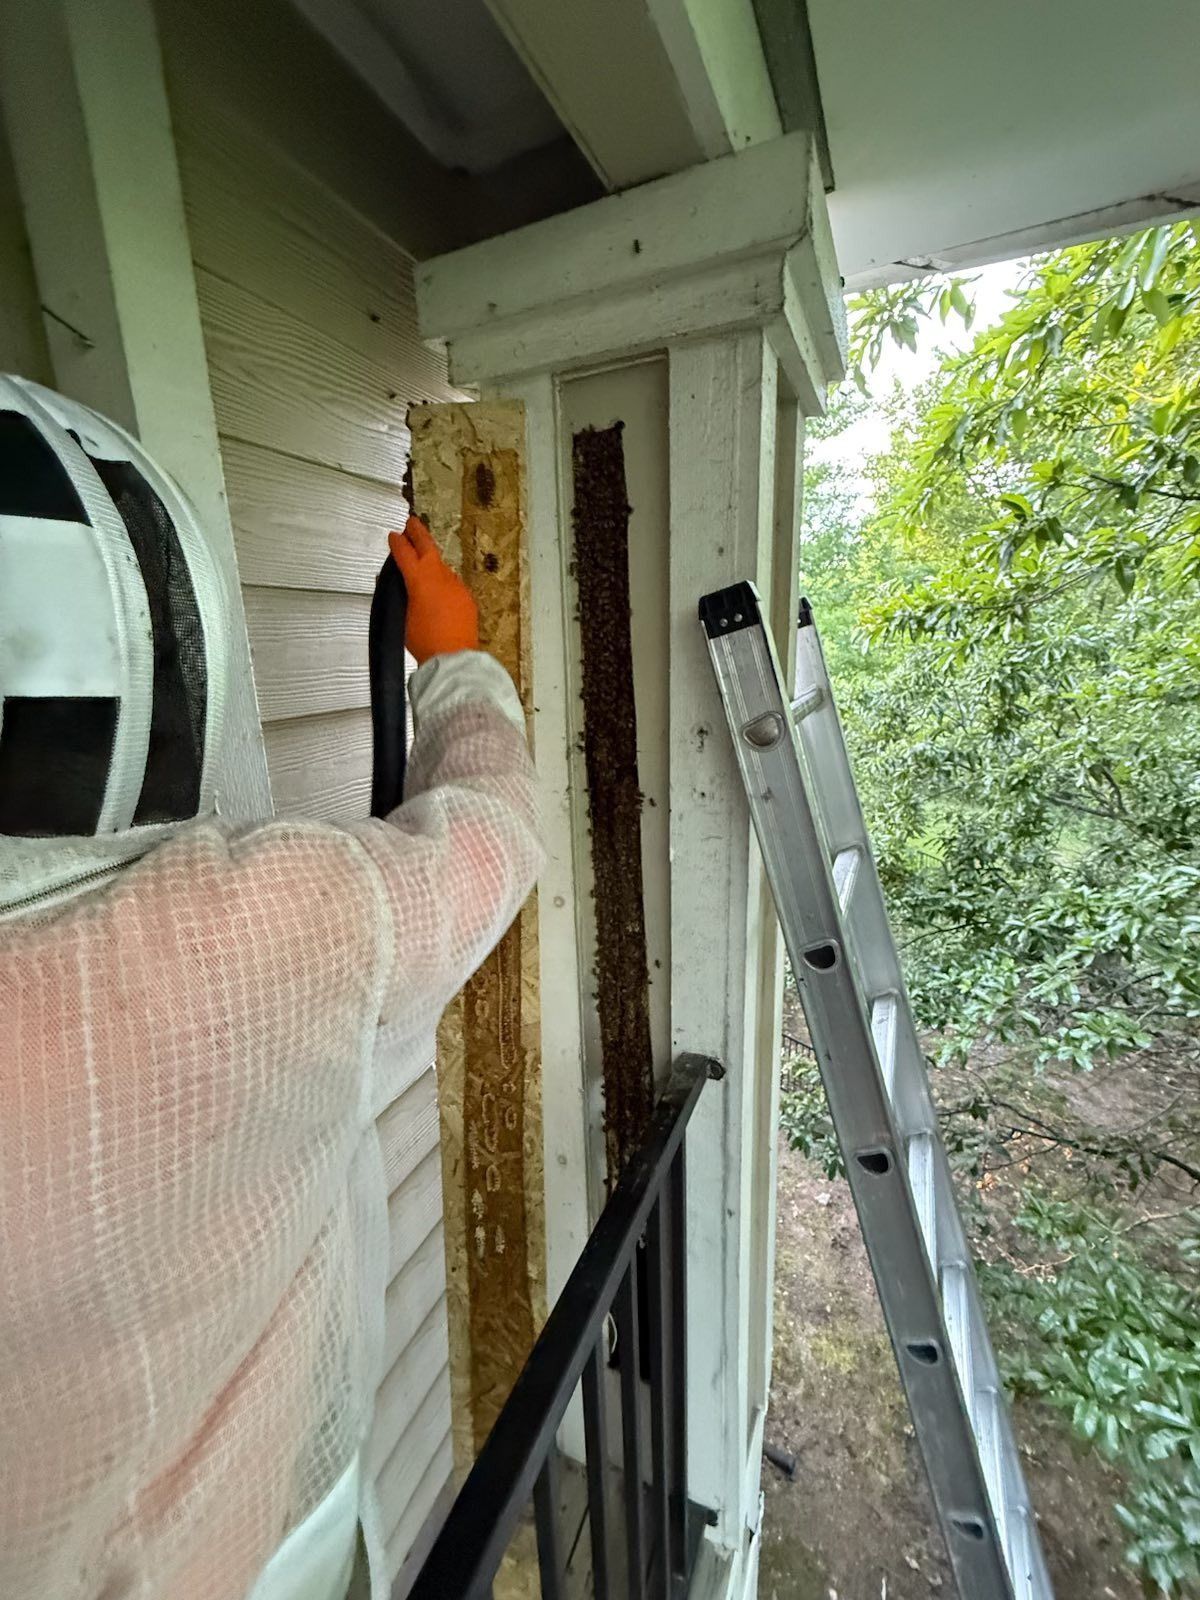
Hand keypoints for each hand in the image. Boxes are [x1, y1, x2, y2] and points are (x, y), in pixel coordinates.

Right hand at [388, 516, 478, 663]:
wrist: (454, 658)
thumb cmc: (425, 641)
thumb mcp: (403, 618)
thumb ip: (399, 596)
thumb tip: (394, 582)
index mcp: (420, 580)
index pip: (405, 554)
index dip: (397, 544)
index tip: (394, 535)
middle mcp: (441, 578)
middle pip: (428, 548)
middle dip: (418, 534)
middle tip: (411, 523)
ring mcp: (456, 586)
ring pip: (442, 566)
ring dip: (431, 561)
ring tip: (422, 557)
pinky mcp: (466, 597)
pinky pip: (452, 583)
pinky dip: (443, 580)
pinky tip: (438, 588)